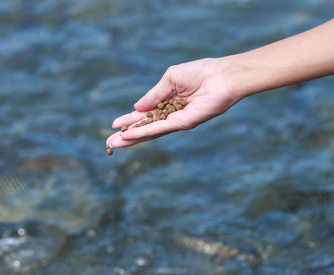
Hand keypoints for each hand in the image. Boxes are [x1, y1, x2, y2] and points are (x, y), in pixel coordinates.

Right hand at [106, 58, 243, 147]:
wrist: (224, 75)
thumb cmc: (202, 72)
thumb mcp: (171, 79)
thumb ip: (154, 94)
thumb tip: (136, 107)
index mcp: (169, 103)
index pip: (146, 115)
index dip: (130, 120)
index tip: (114, 125)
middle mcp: (173, 115)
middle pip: (146, 128)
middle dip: (127, 135)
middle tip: (109, 142)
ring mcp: (178, 121)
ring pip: (151, 132)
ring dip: (132, 138)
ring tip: (114, 143)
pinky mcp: (185, 123)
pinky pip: (161, 128)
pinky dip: (144, 132)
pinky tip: (130, 136)